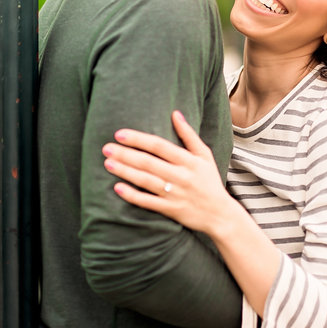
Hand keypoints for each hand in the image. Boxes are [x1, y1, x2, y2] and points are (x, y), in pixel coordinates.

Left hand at [103, 110, 236, 234]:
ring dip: (126, 172)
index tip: (120, 134)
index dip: (139, 139)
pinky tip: (118, 188)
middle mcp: (181, 176)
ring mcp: (175, 194)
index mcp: (189, 160)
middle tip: (106, 148)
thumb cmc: (209, 181)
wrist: (220, 214)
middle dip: (126, 154)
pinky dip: (133, 196)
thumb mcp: (204, 155)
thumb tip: (175, 113)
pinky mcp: (171, 210)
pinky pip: (148, 202)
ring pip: (146, 181)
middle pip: (149, 162)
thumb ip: (188, 135)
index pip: (159, 146)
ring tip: (107, 163)